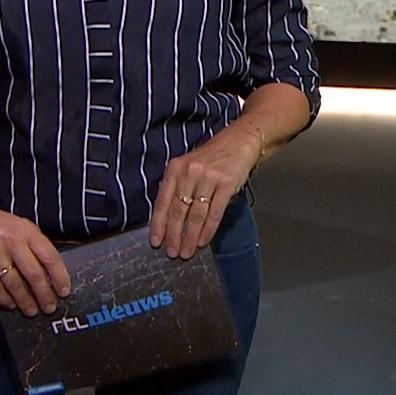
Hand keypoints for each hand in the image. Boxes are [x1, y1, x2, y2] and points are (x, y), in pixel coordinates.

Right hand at [0, 199, 70, 315]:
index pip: (50, 256)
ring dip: (24, 300)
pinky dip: (3, 298)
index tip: (64, 291)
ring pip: (13, 283)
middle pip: (33, 273)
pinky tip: (10, 304)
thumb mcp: (19, 226)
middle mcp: (12, 241)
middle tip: (49, 308)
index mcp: (27, 231)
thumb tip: (49, 273)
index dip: (59, 276)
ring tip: (31, 311)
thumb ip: (33, 245)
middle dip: (43, 294)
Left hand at [150, 121, 263, 257]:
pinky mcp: (226, 184)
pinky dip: (208, 230)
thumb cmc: (212, 158)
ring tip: (187, 251)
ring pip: (195, 215)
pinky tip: (203, 241)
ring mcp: (208, 178)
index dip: (158, 224)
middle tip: (173, 253)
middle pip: (177, 211)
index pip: (162, 201)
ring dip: (190, 237)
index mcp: (175, 169)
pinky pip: (214, 212)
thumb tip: (168, 221)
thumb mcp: (188, 167)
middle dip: (174, 235)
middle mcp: (189, 172)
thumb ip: (177, 188)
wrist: (239, 142)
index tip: (156, 242)